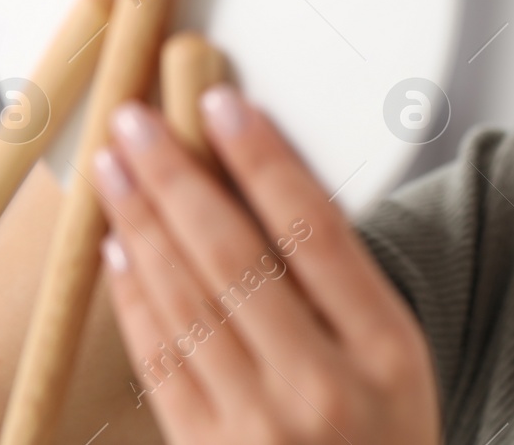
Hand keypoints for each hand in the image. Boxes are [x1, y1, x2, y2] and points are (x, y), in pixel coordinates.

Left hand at [91, 86, 440, 444]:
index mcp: (387, 349)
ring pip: (186, 304)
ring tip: (113, 168)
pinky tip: (119, 252)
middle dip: (176, 178)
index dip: (262, 158)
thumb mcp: (400, 362)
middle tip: (136, 120)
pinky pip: (161, 364)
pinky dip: (135, 300)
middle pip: (235, 258)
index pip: (315, 230)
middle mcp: (323, 387)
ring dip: (140, 226)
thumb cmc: (387, 444)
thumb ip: (343, 289)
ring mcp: (260, 430)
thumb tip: (265, 188)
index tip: (223, 103)